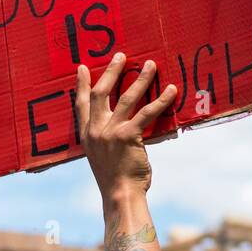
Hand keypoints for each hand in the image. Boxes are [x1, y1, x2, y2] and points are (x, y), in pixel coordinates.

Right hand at [76, 53, 176, 198]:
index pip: (80, 104)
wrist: (120, 194)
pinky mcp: (128, 136)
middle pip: (101, 93)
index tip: (81, 68)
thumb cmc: (115, 179)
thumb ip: (104, 139)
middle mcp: (95, 130)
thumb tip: (117, 126)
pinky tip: (170, 90)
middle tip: (122, 56)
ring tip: (151, 65)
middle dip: (111, 71)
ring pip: (126, 98)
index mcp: (86, 135)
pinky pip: (147, 113)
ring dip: (140, 79)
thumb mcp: (101, 156)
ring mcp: (111, 132)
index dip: (81, 85)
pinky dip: (161, 100)